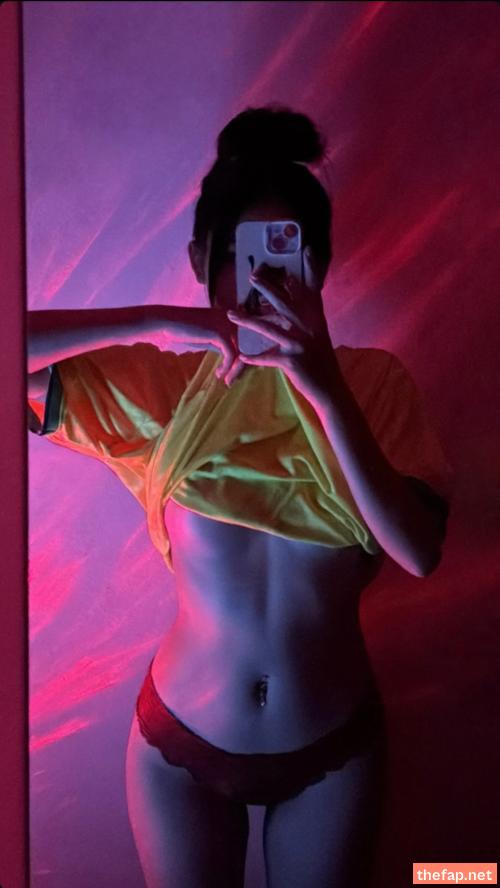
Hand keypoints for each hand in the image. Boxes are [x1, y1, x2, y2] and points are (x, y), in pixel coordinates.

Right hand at [147, 306, 243, 383]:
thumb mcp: (206, 338)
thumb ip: (219, 345)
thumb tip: (229, 361)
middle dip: (238, 367)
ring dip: (234, 370)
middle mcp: (231, 320)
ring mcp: (227, 326)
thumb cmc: (183, 331)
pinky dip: (226, 367)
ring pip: (239, 353)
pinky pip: (230, 355)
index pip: (241, 341)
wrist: (167, 322)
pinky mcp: (220, 333)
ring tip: (226, 381)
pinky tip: (219, 374)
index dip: (237, 360)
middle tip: (230, 380)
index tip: (230, 373)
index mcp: (229, 318)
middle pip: (243, 347)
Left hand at [226, 247, 339, 404]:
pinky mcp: (291, 362)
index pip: (313, 292)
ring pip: (270, 328)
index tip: (308, 250)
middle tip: (252, 276)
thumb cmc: (321, 364)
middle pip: (285, 304)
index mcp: (317, 321)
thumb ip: (307, 322)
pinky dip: (254, 358)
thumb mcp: (319, 338)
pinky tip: (242, 356)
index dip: (311, 271)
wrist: (330, 390)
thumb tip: (293, 307)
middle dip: (268, 289)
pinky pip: (267, 357)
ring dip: (248, 320)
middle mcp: (309, 329)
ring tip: (231, 313)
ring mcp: (300, 345)